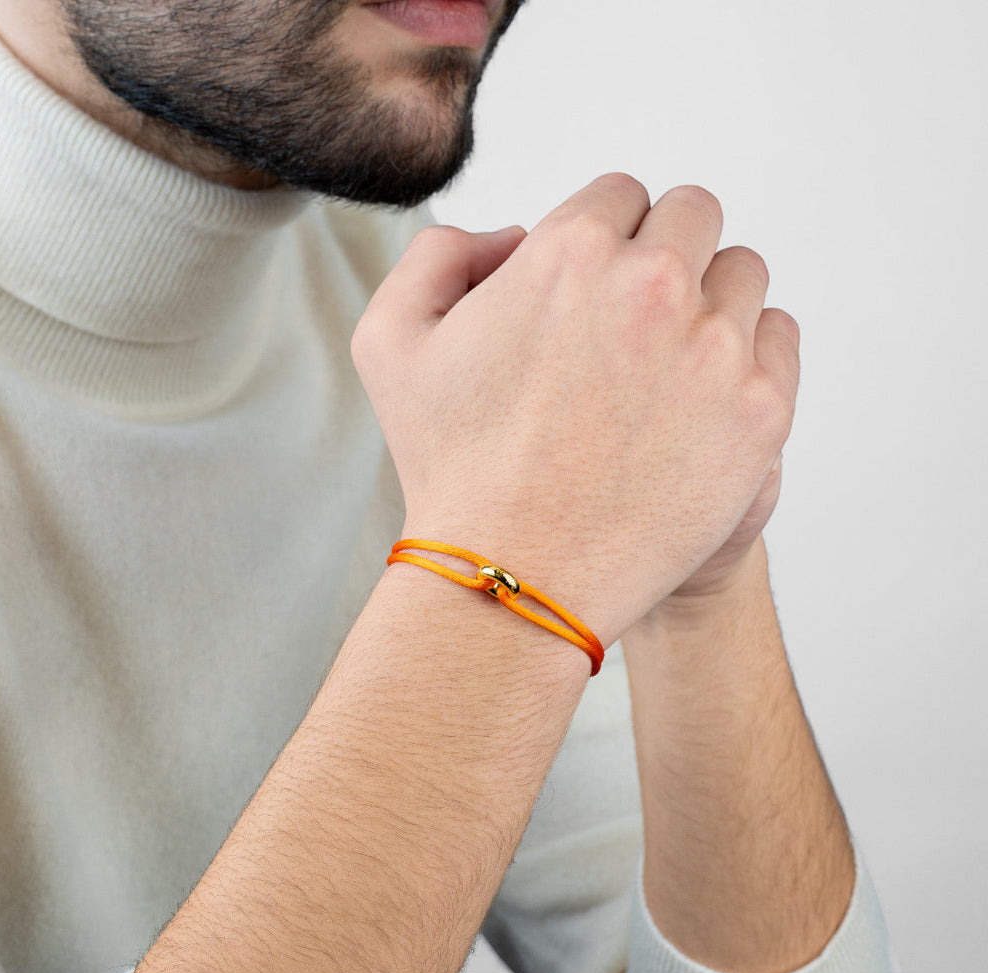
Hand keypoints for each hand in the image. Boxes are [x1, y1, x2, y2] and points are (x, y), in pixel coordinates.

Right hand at [352, 174, 799, 646]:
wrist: (515, 579)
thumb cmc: (450, 470)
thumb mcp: (390, 342)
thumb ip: (438, 254)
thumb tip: (514, 236)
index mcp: (571, 250)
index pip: (621, 196)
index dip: (602, 243)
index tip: (591, 297)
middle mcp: (654, 284)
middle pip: (692, 218)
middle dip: (662, 256)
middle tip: (633, 324)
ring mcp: (717, 349)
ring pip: (742, 275)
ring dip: (709, 302)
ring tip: (666, 367)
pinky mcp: (761, 411)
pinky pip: (779, 339)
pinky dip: (749, 356)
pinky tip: (703, 398)